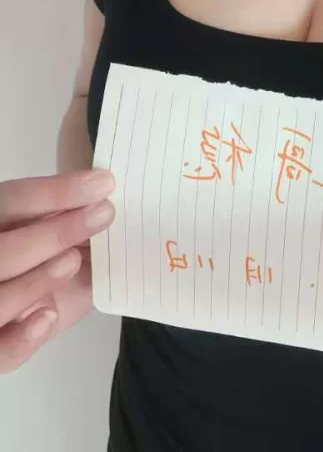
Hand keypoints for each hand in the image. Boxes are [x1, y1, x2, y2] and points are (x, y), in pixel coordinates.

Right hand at [0, 169, 114, 372]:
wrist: (31, 306)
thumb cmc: (48, 259)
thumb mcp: (59, 233)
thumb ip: (74, 218)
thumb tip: (112, 201)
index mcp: (0, 223)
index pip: (15, 200)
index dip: (56, 192)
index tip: (103, 183)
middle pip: (5, 251)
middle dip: (54, 233)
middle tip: (104, 215)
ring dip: (37, 281)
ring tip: (73, 262)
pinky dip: (21, 339)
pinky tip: (48, 317)